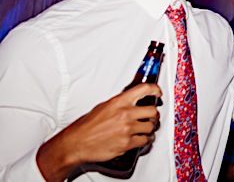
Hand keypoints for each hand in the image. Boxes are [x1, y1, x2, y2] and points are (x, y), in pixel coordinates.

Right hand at [36, 84, 162, 178]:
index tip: (157, 93)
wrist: (76, 144)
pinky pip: (145, 140)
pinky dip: (144, 140)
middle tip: (150, 117)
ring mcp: (127, 129)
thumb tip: (133, 101)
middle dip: (153, 115)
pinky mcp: (127, 143)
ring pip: (151, 127)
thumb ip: (120, 104)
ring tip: (143, 129)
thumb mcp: (102, 107)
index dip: (155, 90)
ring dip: (149, 129)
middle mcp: (125, 114)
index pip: (144, 89)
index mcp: (118, 102)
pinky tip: (140, 139)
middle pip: (153, 111)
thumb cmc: (86, 127)